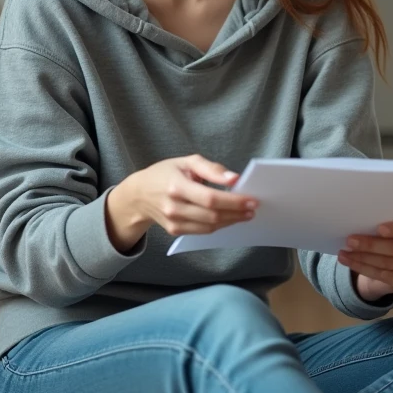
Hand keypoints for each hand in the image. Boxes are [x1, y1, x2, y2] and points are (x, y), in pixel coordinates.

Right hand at [125, 154, 257, 235]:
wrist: (139, 194)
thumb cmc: (165, 174)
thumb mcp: (186, 161)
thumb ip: (211, 168)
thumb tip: (234, 179)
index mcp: (176, 186)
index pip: (210, 198)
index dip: (234, 201)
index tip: (252, 200)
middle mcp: (173, 206)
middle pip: (212, 215)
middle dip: (237, 212)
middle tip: (253, 208)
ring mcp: (173, 221)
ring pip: (210, 226)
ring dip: (231, 221)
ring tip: (245, 214)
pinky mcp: (175, 230)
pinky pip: (203, 231)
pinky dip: (219, 225)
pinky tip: (229, 218)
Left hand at [337, 217, 392, 300]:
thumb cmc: (392, 237)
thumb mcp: (392, 228)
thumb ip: (383, 225)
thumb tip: (358, 222)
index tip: (378, 228)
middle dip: (371, 245)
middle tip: (350, 241)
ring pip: (387, 264)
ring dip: (362, 258)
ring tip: (344, 253)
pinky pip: (383, 277)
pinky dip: (364, 269)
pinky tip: (351, 263)